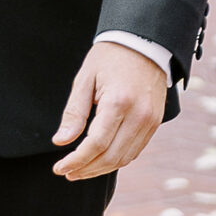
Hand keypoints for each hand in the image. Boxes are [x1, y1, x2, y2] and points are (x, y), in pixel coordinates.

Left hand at [53, 41, 168, 180]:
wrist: (144, 42)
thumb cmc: (110, 57)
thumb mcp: (85, 79)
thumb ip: (74, 112)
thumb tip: (61, 141)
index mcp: (119, 102)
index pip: (96, 144)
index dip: (76, 160)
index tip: (59, 168)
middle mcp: (139, 115)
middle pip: (111, 156)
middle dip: (86, 169)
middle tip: (67, 172)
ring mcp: (150, 120)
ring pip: (124, 158)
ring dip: (101, 169)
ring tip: (80, 170)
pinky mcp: (155, 122)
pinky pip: (135, 150)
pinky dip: (117, 159)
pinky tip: (100, 160)